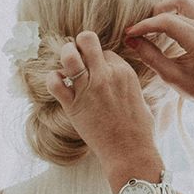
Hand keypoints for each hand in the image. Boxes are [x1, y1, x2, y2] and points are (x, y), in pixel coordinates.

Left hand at [45, 31, 159, 168]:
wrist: (130, 153)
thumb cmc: (139, 131)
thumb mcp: (140, 99)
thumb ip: (127, 85)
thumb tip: (120, 81)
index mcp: (124, 72)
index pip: (105, 51)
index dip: (99, 60)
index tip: (98, 73)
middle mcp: (106, 75)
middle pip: (86, 40)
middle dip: (80, 46)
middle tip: (79, 60)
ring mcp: (89, 89)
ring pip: (68, 55)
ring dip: (64, 56)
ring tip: (66, 68)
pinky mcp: (74, 105)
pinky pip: (54, 82)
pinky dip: (53, 79)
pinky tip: (59, 85)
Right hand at [124, 0, 193, 117]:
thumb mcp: (171, 77)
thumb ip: (150, 57)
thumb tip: (130, 40)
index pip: (166, 22)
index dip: (144, 25)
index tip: (129, 33)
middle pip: (173, 8)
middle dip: (152, 19)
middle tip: (140, 34)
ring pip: (184, 0)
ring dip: (166, 7)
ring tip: (156, 25)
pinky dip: (181, 6)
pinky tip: (172, 20)